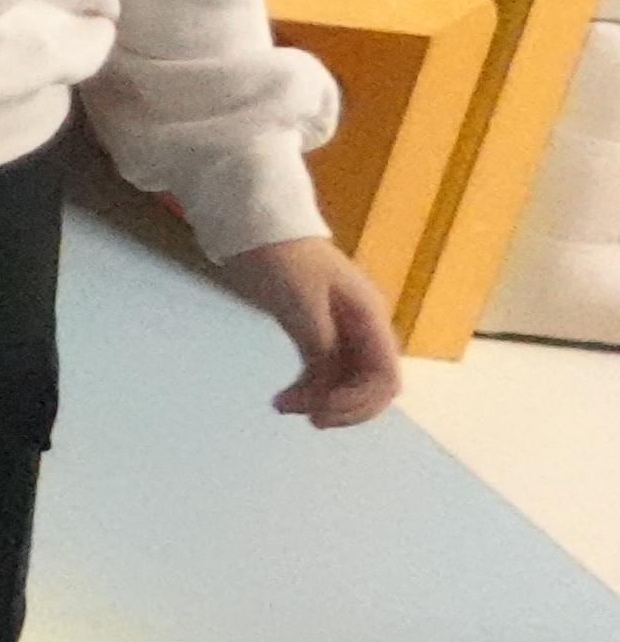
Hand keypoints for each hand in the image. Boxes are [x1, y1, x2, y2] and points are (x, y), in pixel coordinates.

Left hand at [221, 234, 401, 427]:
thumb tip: (331, 386)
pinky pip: (324, 370)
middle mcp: (363, 328)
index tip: (321, 412)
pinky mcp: (317, 330)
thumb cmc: (281, 259)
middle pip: (371, 384)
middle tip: (307, 418)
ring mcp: (342, 329)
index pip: (385, 377)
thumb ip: (321, 346)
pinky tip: (283, 397)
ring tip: (282, 406)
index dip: (361, 404)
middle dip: (344, 406)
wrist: (256, 224)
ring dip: (321, 399)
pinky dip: (308, 387)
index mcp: (369, 319)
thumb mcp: (302, 304)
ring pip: (345, 380)